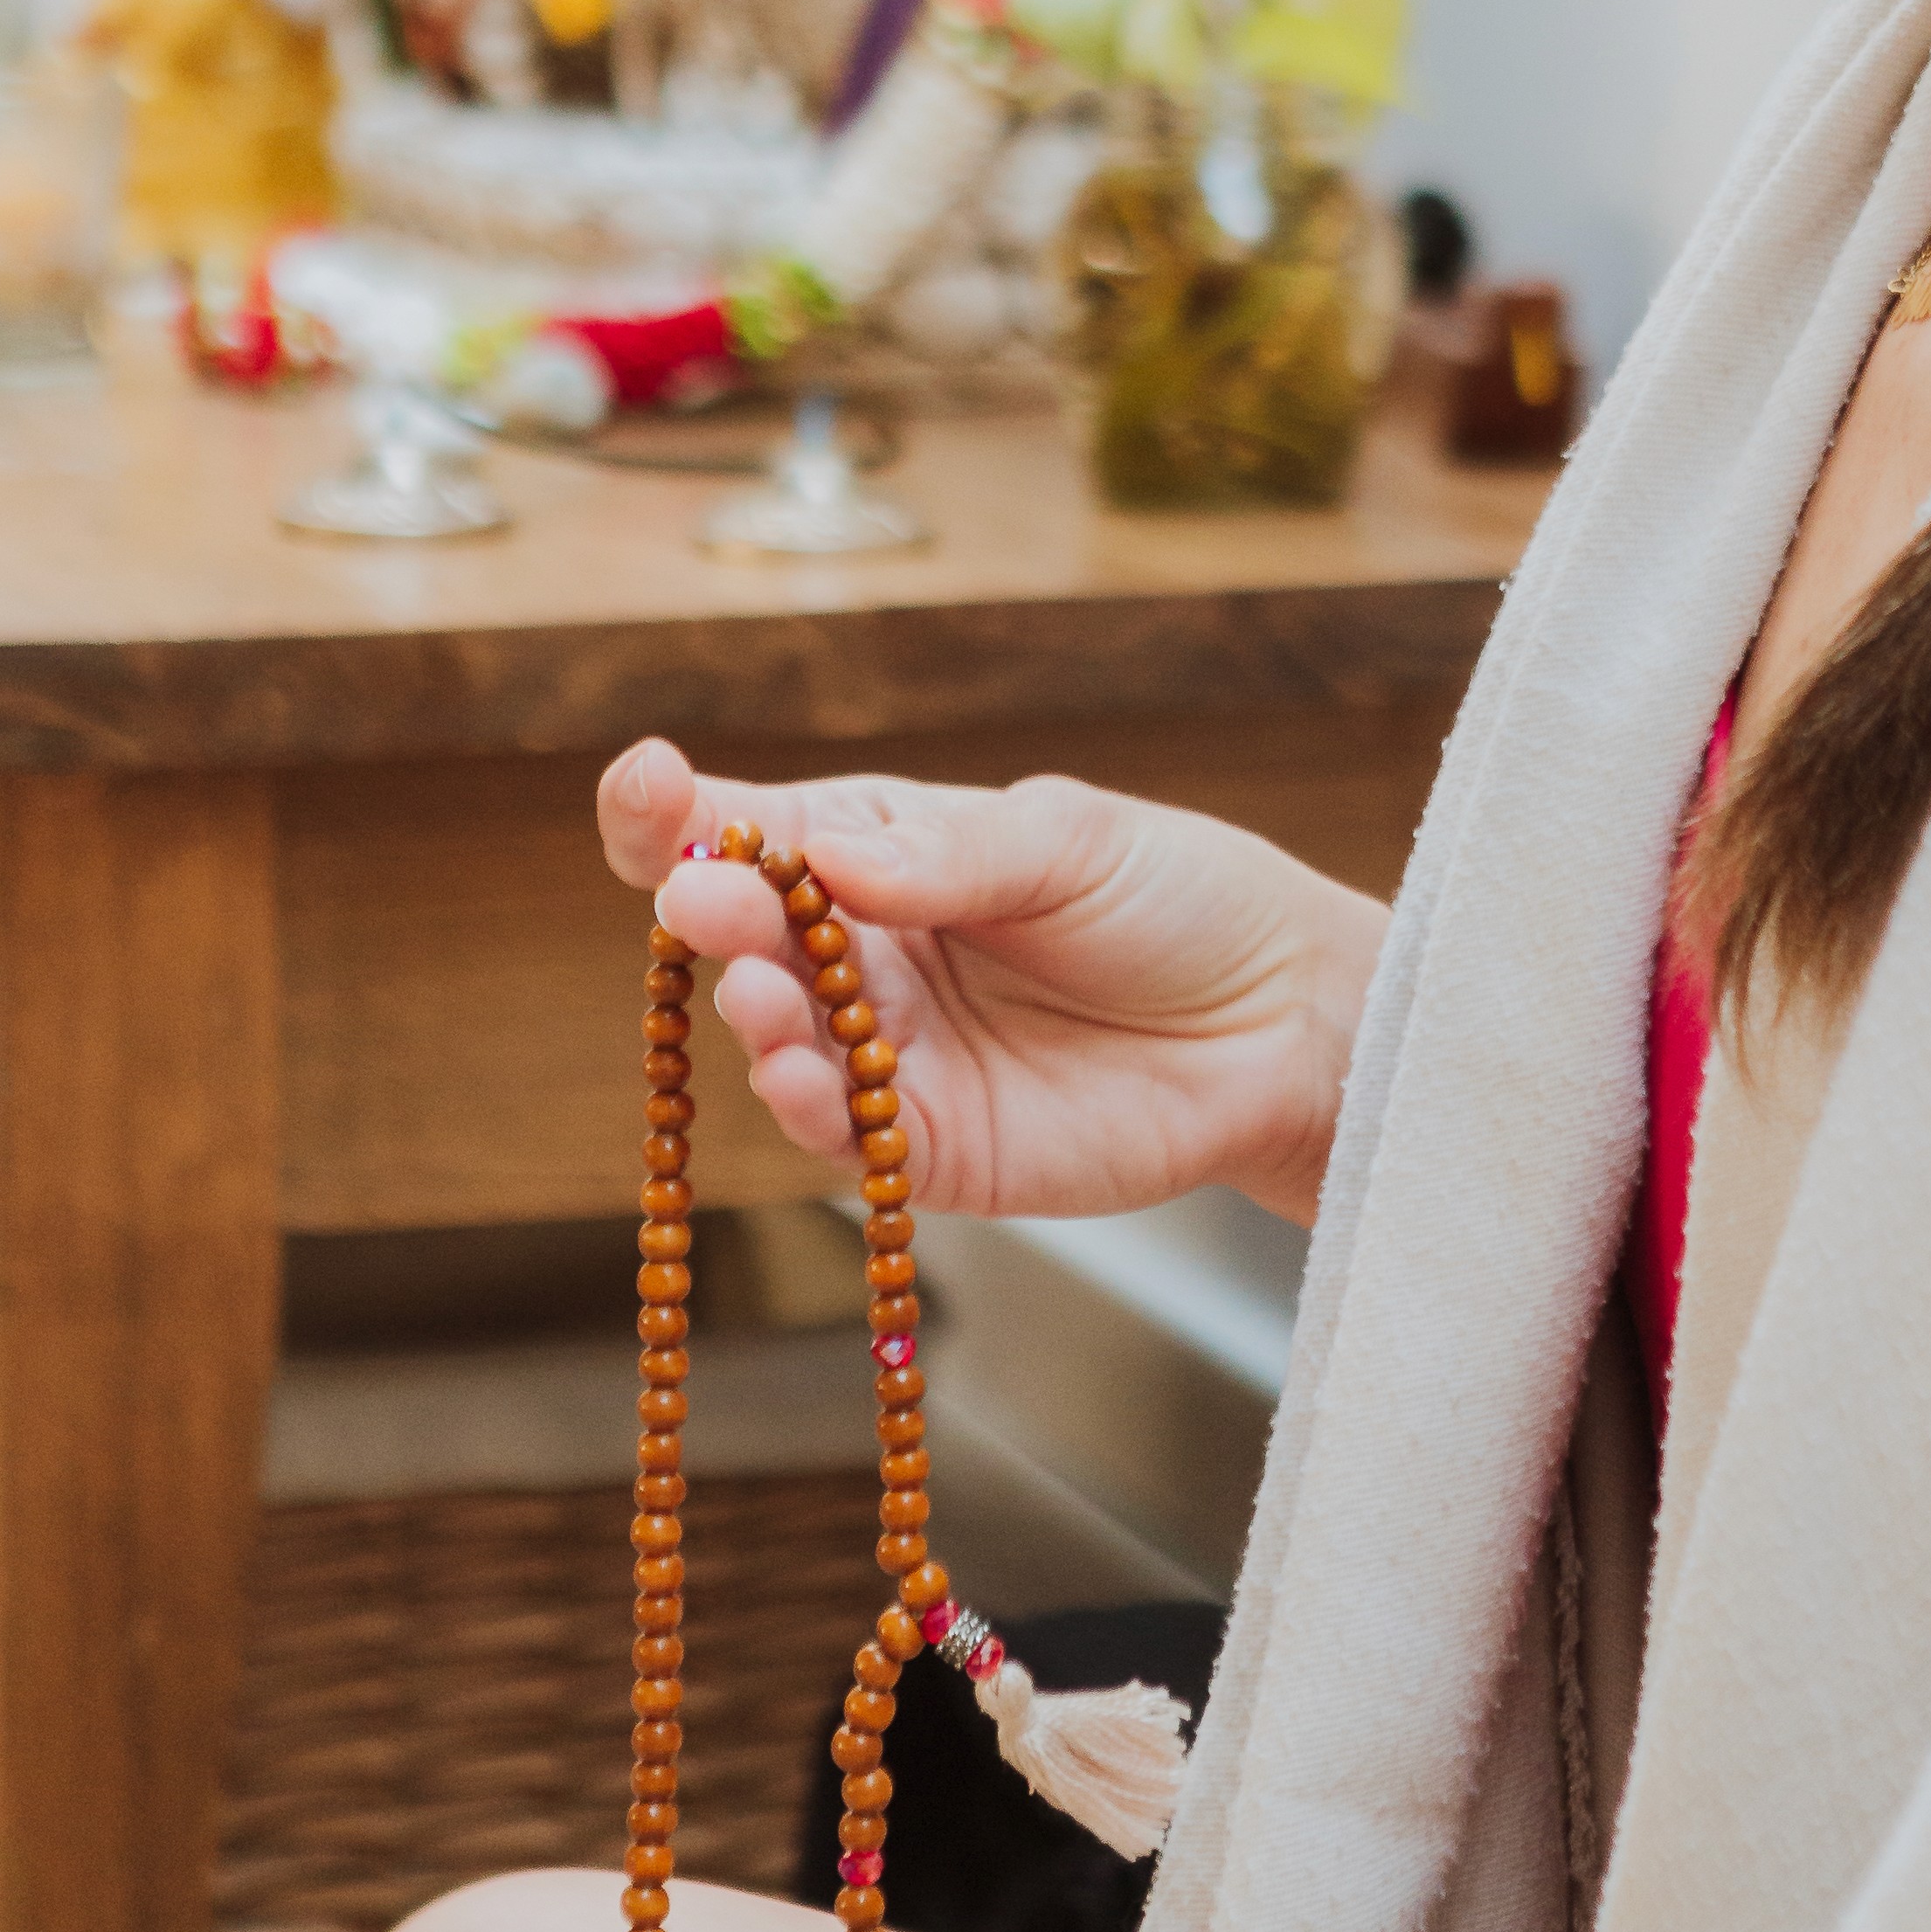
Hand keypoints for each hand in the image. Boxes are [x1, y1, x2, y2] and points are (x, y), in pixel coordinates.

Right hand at [597, 738, 1383, 1228]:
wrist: (1286, 1017)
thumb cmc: (1178, 899)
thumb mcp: (1071, 840)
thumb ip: (953, 853)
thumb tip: (829, 857)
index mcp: (881, 851)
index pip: (751, 828)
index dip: (677, 811)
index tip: (644, 783)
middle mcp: (865, 952)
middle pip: (748, 937)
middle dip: (711, 914)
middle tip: (701, 900)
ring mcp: (892, 1053)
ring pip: (784, 1040)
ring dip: (754, 1016)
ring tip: (760, 990)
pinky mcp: (934, 1148)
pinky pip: (849, 1139)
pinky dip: (813, 1111)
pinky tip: (803, 1077)